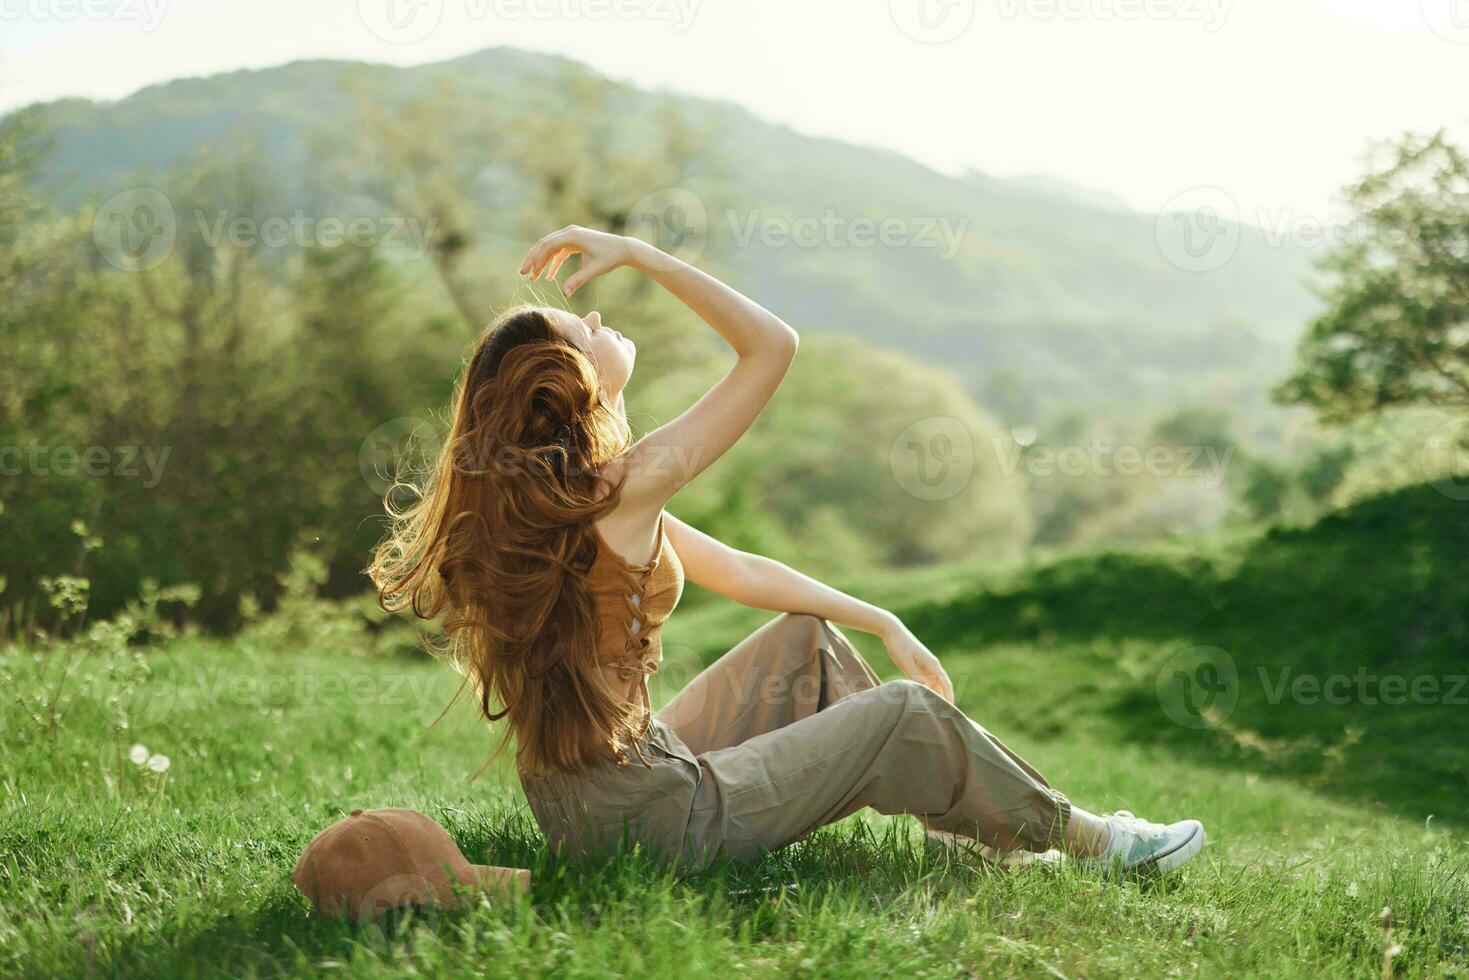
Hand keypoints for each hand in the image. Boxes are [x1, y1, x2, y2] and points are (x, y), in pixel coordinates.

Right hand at [519, 225, 649, 296]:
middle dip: (533, 259)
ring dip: (541, 262)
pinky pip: (559, 251)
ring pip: (550, 247)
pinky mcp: (575, 241)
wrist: (624, 249)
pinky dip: (553, 262)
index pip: (547, 246)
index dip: (537, 260)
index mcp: (572, 236)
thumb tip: (564, 294)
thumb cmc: (610, 258)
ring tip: (533, 277)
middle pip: (544, 244)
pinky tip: (548, 277)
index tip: (530, 274)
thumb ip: (577, 281)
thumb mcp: (593, 270)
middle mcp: (570, 232)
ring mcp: (572, 235)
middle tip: (523, 274)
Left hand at [882, 623, 954, 702]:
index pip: (945, 683)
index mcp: (932, 664)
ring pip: (934, 684)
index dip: (949, 697)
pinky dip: (927, 690)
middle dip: (944, 699)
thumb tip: (926, 689)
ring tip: (934, 710)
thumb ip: (915, 676)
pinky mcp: (918, 666)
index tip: (951, 709)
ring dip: (935, 695)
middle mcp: (932, 665)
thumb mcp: (906, 663)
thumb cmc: (899, 646)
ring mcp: (926, 666)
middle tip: (944, 715)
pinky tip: (923, 699)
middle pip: (942, 685)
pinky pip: (926, 681)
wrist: (893, 631)